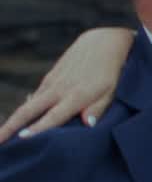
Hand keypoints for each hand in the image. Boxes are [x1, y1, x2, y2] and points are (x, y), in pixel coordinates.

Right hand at [0, 27, 135, 142]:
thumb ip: (98, 108)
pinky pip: (36, 96)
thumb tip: (87, 124)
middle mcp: (59, 89)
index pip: (52, 116)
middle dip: (11, 126)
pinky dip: (27, 109)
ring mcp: (52, 82)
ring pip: (29, 104)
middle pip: (29, 110)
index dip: (38, 128)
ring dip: (15, 120)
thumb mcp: (111, 91)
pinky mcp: (51, 77)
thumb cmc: (111, 72)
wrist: (102, 42)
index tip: (22, 139)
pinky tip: (21, 120)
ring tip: (3, 135)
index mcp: (75, 95)